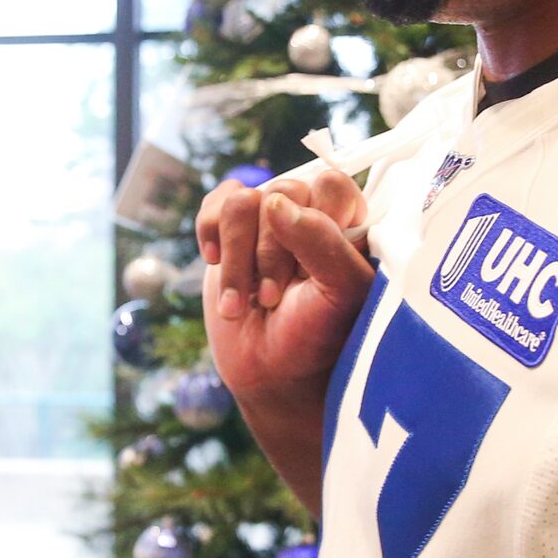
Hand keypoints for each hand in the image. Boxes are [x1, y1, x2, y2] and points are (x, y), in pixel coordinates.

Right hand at [195, 167, 372, 412]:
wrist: (270, 372)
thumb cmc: (317, 336)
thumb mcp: (339, 294)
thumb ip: (322, 242)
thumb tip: (276, 203)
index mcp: (348, 223)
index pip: (331, 185)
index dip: (313, 222)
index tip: (308, 271)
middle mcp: (308, 213)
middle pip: (280, 193)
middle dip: (269, 254)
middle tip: (272, 298)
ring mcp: (265, 220)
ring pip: (240, 203)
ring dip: (236, 260)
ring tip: (241, 301)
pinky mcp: (229, 230)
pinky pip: (213, 206)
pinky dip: (210, 236)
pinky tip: (215, 264)